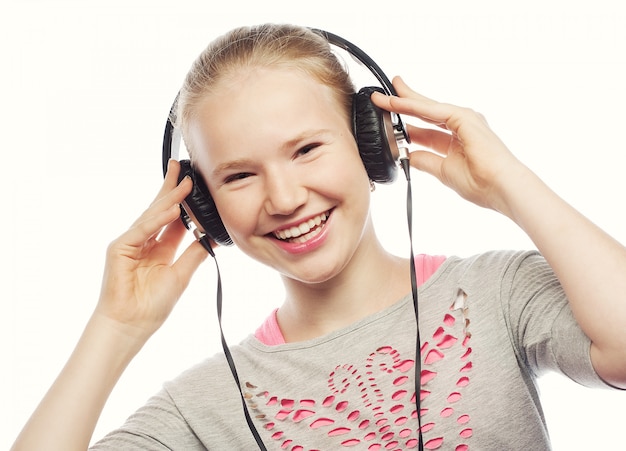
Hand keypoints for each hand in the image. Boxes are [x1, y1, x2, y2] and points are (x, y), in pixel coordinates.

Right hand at [96, 160, 209, 341]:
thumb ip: (195, 253)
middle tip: (183, 168)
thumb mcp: (181, 274)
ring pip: (152, 215)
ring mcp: (130, 243)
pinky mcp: (119, 249)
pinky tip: (173, 210)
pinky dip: (157, 219)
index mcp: (160, 247)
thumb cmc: (152, 305)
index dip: (185, 202)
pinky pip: (141, 229)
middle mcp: (145, 241)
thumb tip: (215, 237)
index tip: (196, 185)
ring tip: (185, 184)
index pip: (174, 218)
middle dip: (172, 189)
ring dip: (169, 199)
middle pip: (160, 209)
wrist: (132, 326)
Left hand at [371, 76, 527, 214]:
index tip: (388, 118)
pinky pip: (431, 110)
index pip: (425, 128)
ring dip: (403, 101)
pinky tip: (395, 103)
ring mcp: (464, 119)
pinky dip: (412, 106)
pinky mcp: (464, 117)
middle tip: (380, 96)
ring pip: (425, 107)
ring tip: (381, 97)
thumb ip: (425, 160)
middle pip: (424, 112)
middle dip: (402, 103)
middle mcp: (461, 125)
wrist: (501, 188)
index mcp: (457, 139)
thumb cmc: (481, 184)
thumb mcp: (443, 171)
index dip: (405, 123)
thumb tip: (408, 155)